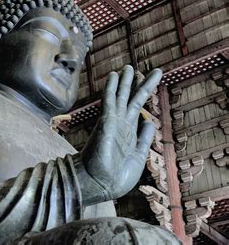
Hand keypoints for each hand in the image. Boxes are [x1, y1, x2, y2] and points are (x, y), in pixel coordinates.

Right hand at [76, 65, 161, 203]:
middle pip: (131, 99)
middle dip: (138, 84)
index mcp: (128, 133)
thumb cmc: (117, 176)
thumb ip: (144, 139)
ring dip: (125, 81)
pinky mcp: (106, 122)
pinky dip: (112, 87)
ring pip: (120, 96)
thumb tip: (149, 123)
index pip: (137, 109)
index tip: (149, 83)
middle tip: (145, 69)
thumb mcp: (138, 157)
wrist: (102, 184)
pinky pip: (109, 101)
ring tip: (128, 67)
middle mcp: (120, 125)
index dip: (144, 95)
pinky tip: (114, 75)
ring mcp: (113, 122)